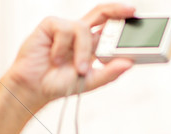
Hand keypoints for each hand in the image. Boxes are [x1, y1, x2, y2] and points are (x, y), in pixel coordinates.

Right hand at [3, 3, 136, 110]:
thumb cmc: (59, 84)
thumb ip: (109, 73)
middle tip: (131, 11)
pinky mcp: (51, 25)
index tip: (136, 17)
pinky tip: (54, 58)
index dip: (122, 20)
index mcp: (91, 44)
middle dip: (117, 9)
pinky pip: (65, 29)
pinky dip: (62, 47)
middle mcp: (80, 33)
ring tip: (76, 68)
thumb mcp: (89, 81)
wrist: (34, 88)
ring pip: (84, 29)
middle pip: (102, 12)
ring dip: (82, 52)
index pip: (109, 27)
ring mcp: (65, 27)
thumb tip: (129, 63)